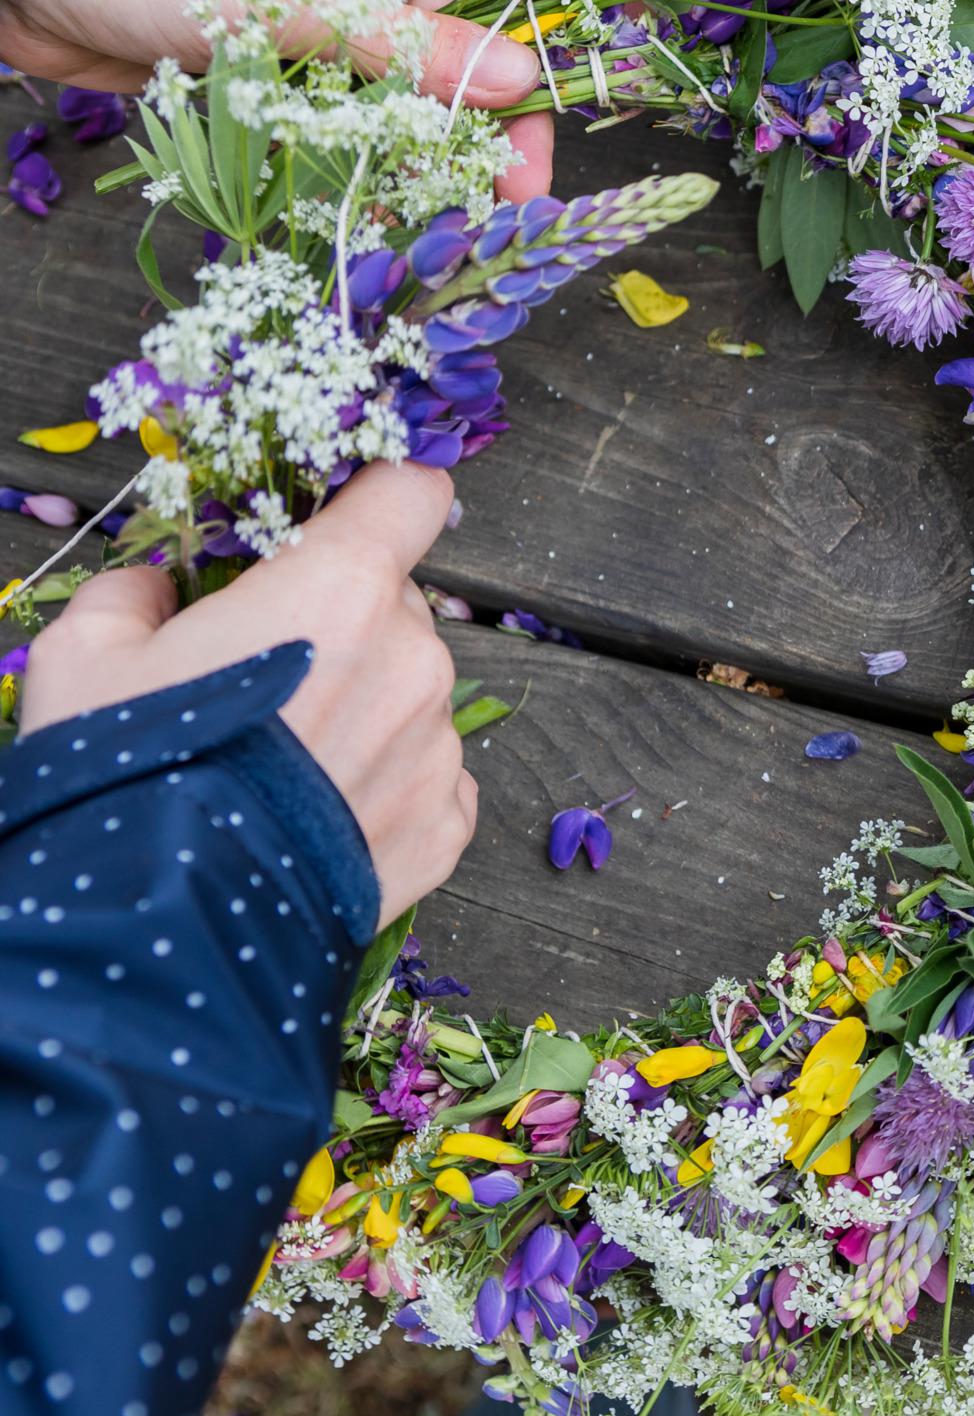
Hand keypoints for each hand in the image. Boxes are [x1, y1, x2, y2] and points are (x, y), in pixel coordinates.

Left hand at [0, 0, 562, 198]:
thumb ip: (406, 47)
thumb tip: (523, 82)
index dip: (572, 12)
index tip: (618, 79)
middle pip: (477, 43)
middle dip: (505, 115)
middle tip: (518, 186)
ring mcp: (326, 25)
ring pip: (420, 97)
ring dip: (444, 153)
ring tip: (463, 211)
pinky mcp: (283, 79)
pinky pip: (358, 128)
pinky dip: (380, 168)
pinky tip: (399, 208)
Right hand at [19, 464, 477, 923]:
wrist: (164, 922)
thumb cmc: (126, 768)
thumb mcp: (87, 653)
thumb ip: (137, 593)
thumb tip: (160, 588)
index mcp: (342, 587)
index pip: (411, 494)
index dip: (381, 500)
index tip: (347, 519)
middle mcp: (413, 657)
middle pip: (396, 605)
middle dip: (340, 624)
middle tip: (262, 678)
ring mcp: (438, 746)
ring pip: (411, 695)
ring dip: (361, 710)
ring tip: (277, 768)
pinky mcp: (445, 825)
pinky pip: (426, 780)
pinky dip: (381, 787)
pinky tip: (311, 815)